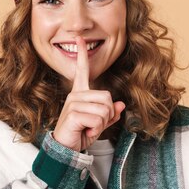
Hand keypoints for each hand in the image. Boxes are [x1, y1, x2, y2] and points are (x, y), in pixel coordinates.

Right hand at [52, 36, 125, 151]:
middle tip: (95, 123)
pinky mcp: (73, 113)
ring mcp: (73, 103)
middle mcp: (75, 95)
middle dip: (108, 114)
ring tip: (89, 127)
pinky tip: (86, 131)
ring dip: (102, 123)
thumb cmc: (81, 133)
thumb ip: (111, 114)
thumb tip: (121, 105)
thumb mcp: (99, 124)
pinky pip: (98, 118)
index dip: (82, 54)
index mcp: (80, 93)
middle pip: (107, 97)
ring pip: (104, 109)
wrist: (67, 149)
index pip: (82, 70)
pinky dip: (97, 128)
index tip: (79, 39)